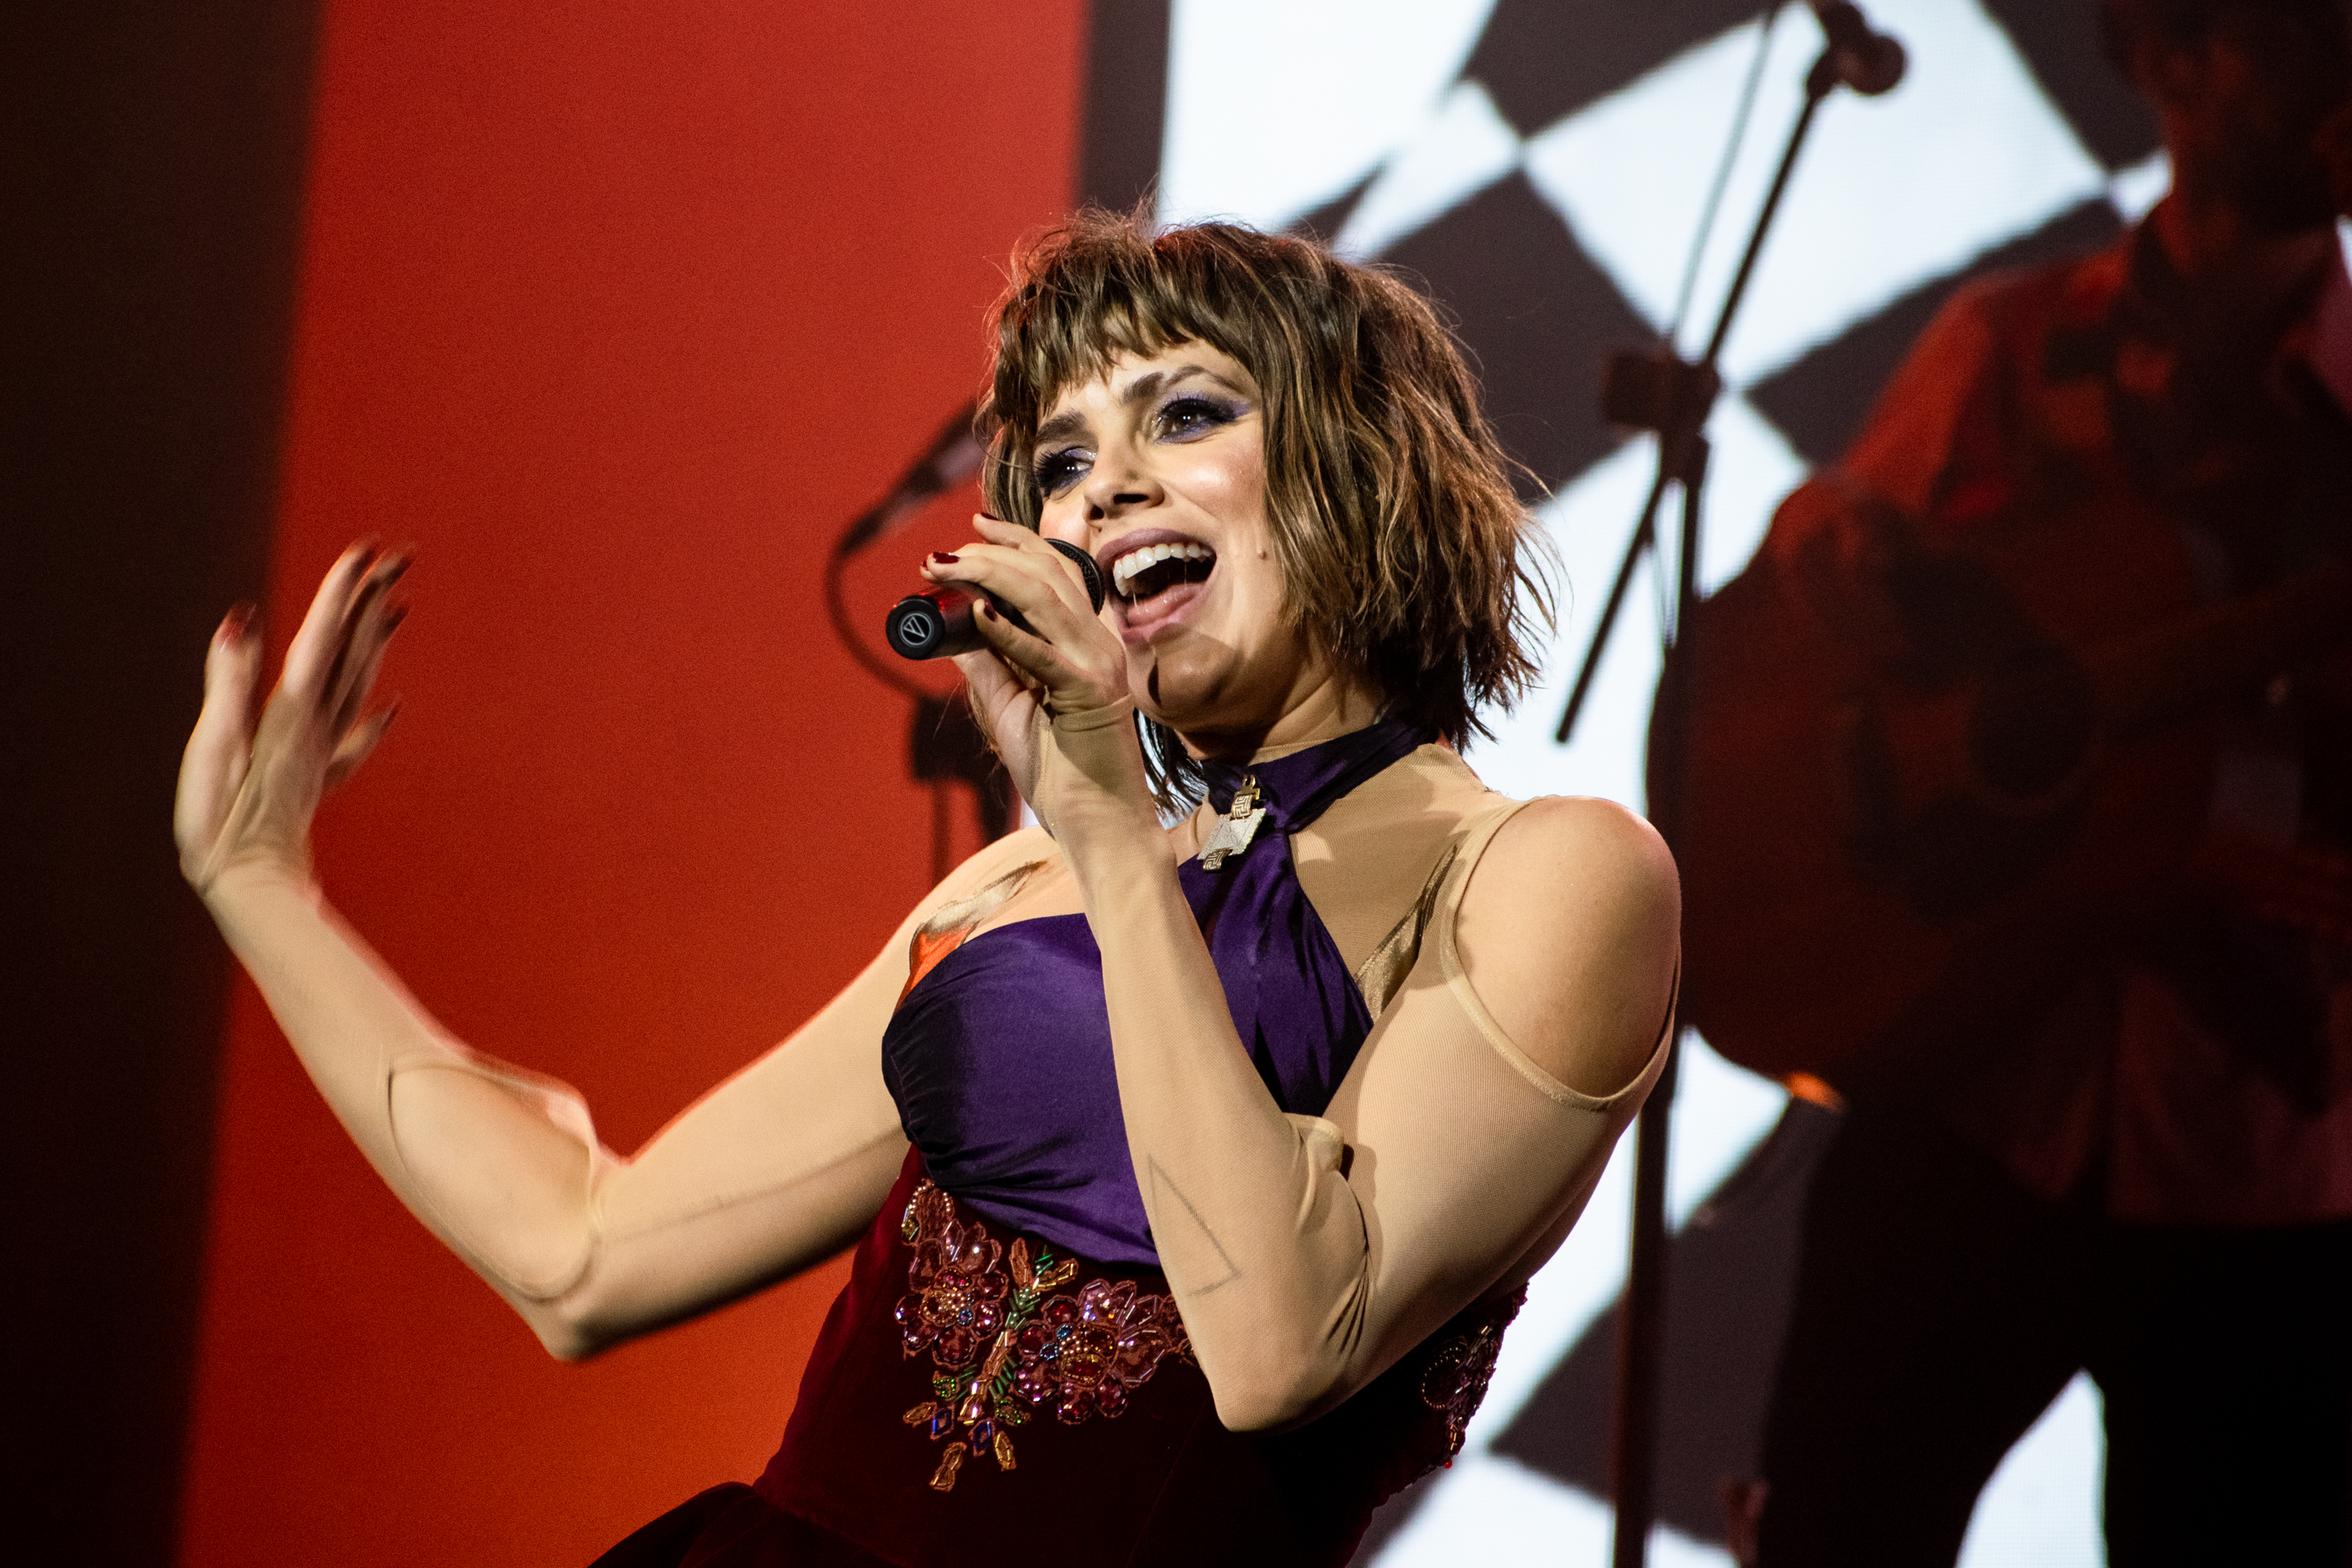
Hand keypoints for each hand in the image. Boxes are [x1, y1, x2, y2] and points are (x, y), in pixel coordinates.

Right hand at [176, 543, 407, 893]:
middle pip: (350, 650)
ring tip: (398, 607)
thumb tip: (245, 619)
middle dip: (372, 600)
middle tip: (400, 556)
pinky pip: (354, 740)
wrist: (253, 891)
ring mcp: (320, 753)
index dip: (342, 591)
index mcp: (290, 711)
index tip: (369, 550)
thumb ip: (229, 680)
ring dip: (377, 643)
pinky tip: (391, 709)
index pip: (321, 635)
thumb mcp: (213, 746)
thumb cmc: (223, 824)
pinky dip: (374, 718)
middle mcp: (315, 726)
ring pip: (358, 684)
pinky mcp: (315, 781)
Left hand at [927, 518, 1153, 845]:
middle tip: (940, 556)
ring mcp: (1098, 665)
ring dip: (989, 577)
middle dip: (989, 554)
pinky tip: (976, 614)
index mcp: (1085, 642)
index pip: (1054, 571)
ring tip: (947, 570)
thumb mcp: (1012, 706)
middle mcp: (1097, 645)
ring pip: (1044, 598)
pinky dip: (1007, 631)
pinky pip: (1041, 653)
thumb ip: (988, 663)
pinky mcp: (1090, 693)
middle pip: (1045, 574)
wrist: (1100, 824)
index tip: (972, 527)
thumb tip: (950, 626)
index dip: (1014, 542)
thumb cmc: (1061, 772)